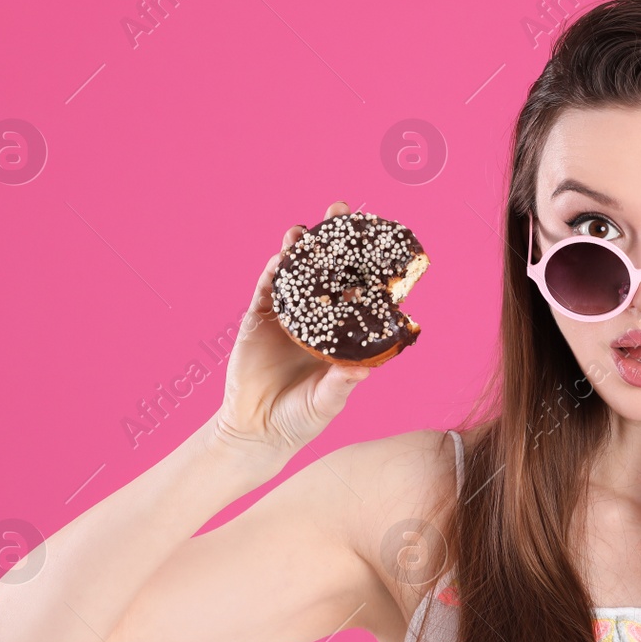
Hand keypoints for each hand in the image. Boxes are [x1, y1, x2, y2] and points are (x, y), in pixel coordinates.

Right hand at [208, 201, 372, 468]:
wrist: (258, 430)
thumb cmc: (302, 416)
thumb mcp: (328, 402)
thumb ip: (342, 384)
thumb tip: (363, 369)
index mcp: (343, 332)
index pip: (359, 292)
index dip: (369, 266)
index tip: (382, 241)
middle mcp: (318, 318)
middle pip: (328, 271)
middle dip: (334, 241)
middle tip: (341, 210)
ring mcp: (288, 316)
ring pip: (296, 274)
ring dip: (300, 249)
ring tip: (306, 229)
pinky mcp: (259, 320)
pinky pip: (267, 291)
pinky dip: (273, 274)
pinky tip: (281, 258)